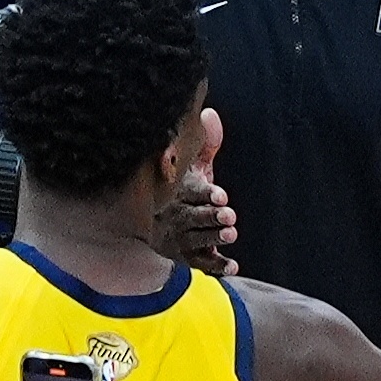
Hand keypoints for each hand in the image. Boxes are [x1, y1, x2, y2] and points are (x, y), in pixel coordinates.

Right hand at [155, 107, 238, 274]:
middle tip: (229, 214)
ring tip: (230, 233)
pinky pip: (199, 265)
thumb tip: (210, 114)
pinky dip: (216, 266)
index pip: (188, 191)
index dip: (205, 193)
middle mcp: (173, 216)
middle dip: (211, 215)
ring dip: (214, 237)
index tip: (220, 194)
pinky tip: (233, 266)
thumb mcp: (189, 165)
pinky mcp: (183, 258)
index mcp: (174, 191)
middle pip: (192, 217)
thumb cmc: (178, 188)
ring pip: (195, 240)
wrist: (147, 223)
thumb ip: (204, 143)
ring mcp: (177, 239)